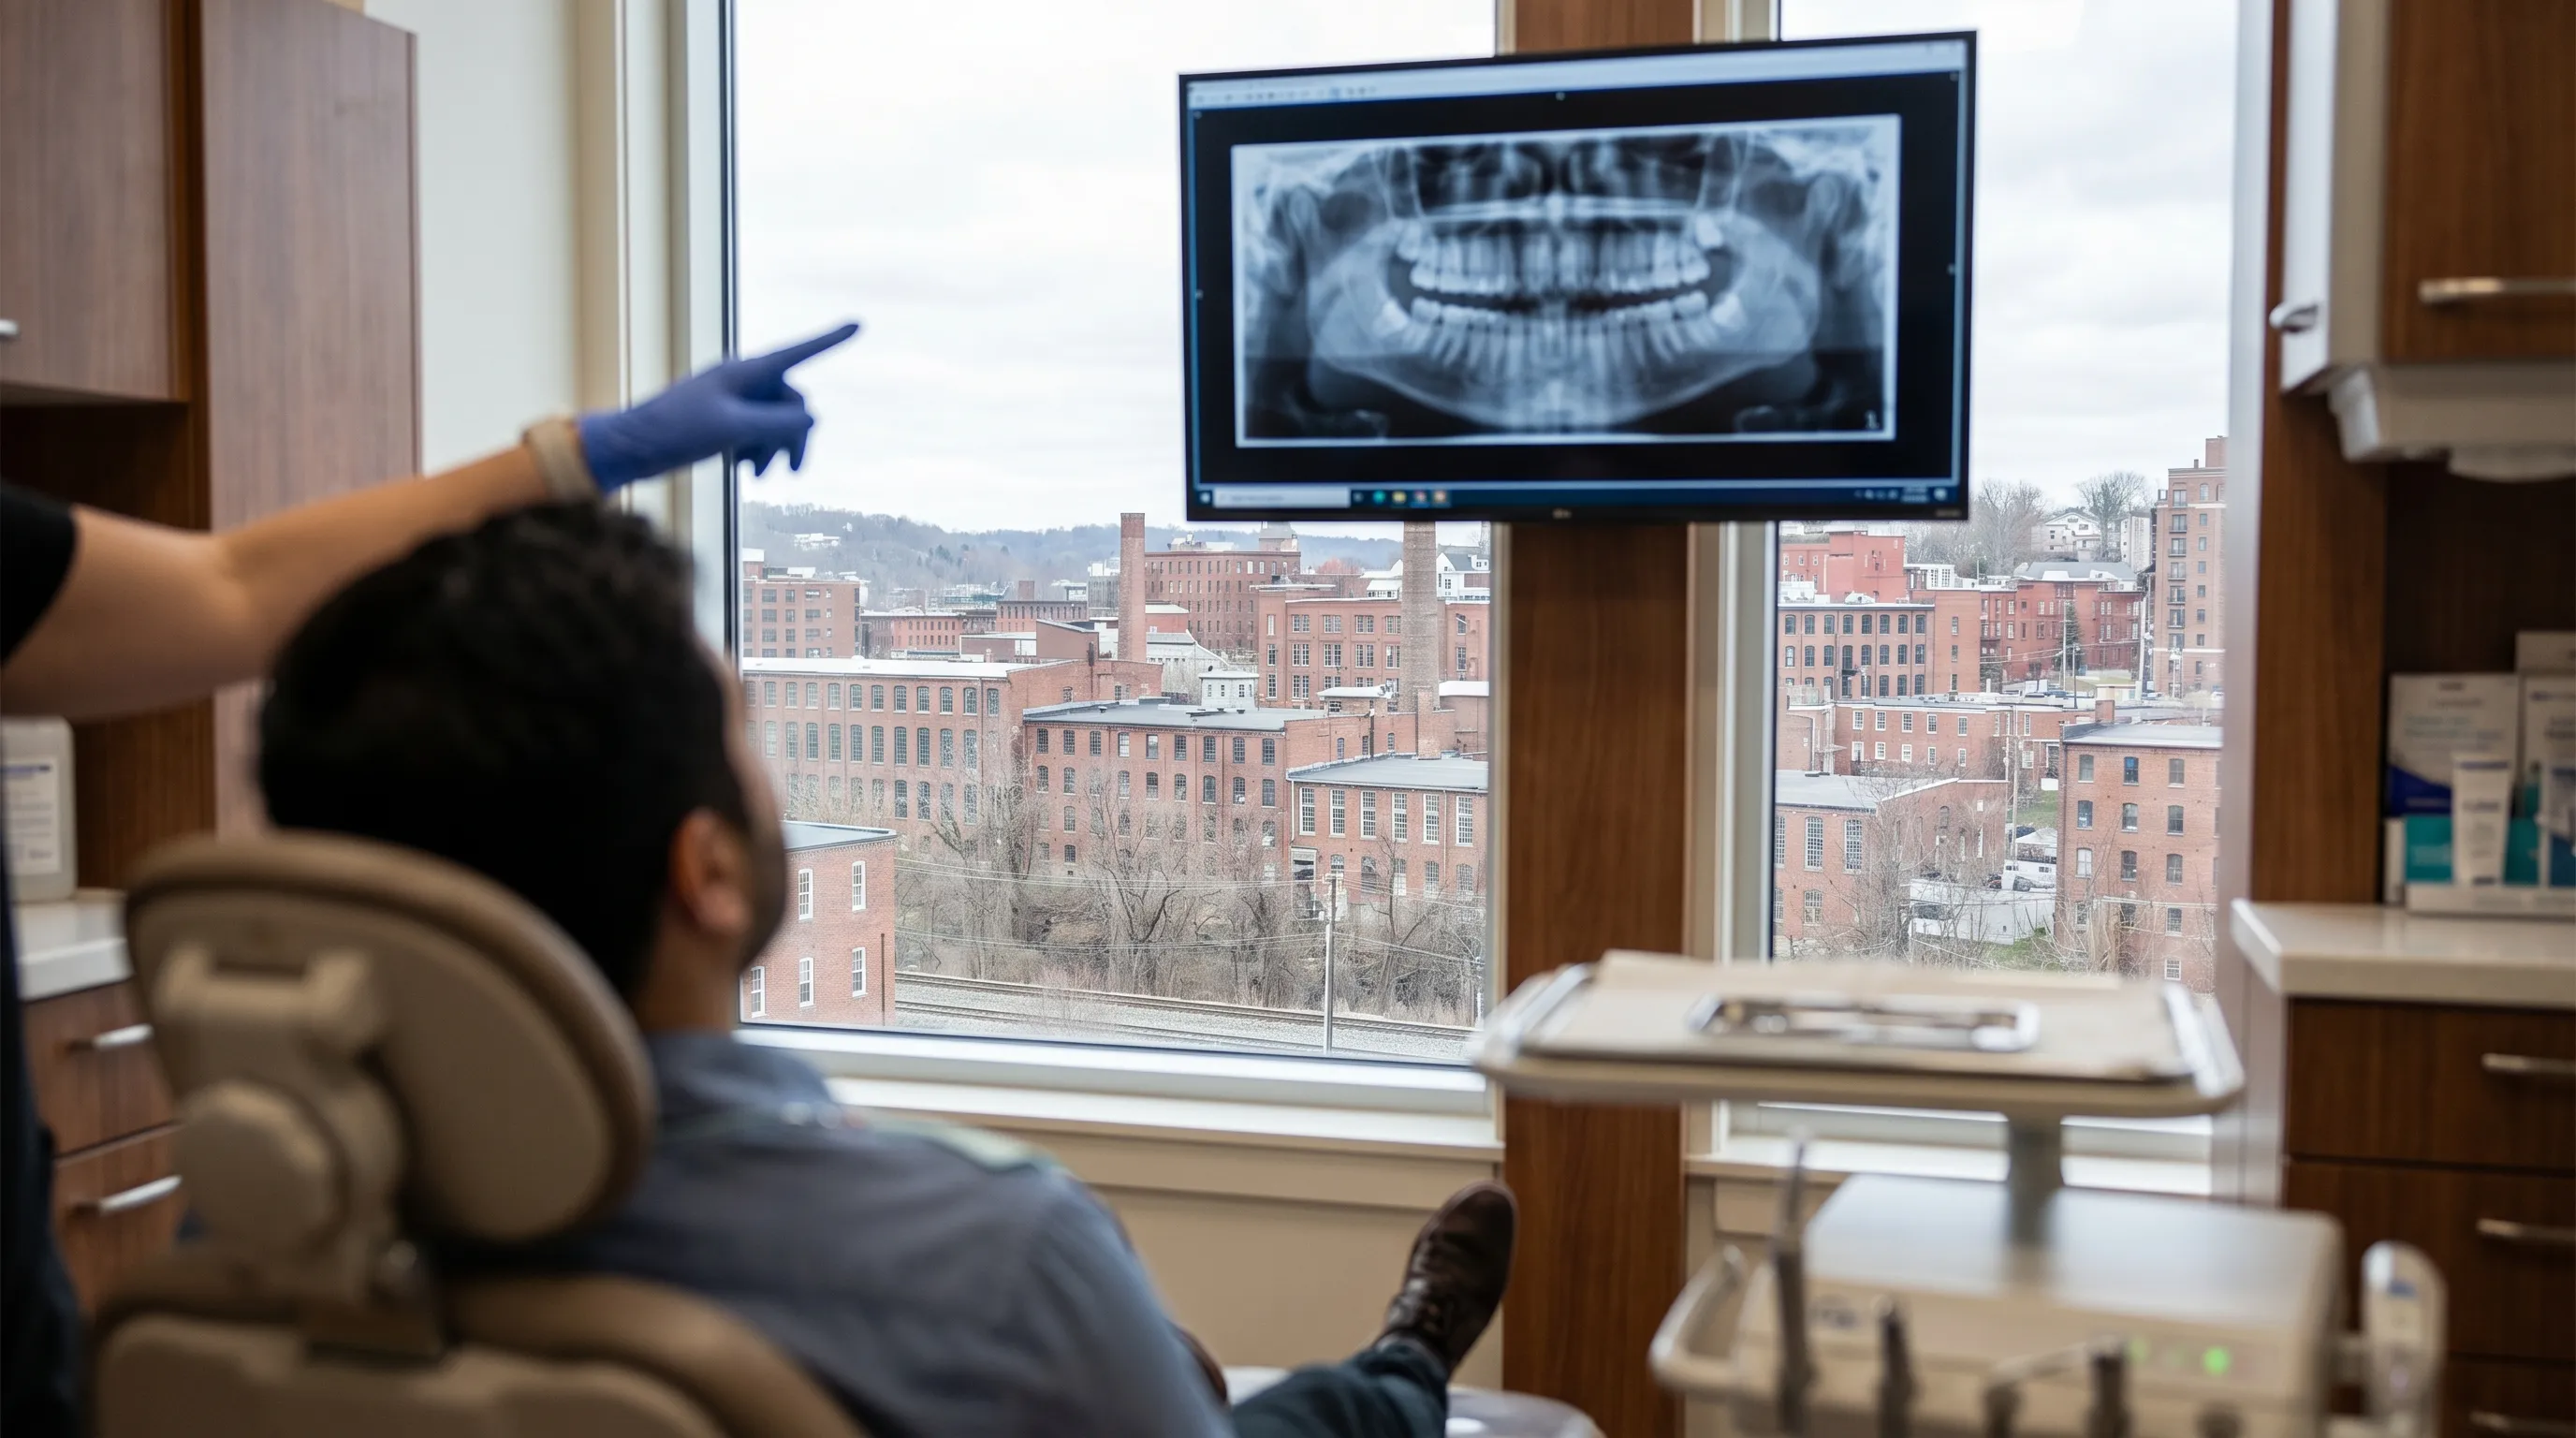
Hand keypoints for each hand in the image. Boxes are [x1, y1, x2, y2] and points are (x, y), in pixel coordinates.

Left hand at [575, 322, 858, 488]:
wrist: (632, 447)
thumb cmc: (677, 431)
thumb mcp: (735, 429)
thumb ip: (779, 423)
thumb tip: (811, 419)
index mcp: (745, 371)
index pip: (798, 353)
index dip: (829, 340)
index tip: (858, 323)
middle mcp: (742, 381)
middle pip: (791, 403)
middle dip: (794, 437)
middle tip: (795, 471)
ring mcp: (732, 400)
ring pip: (774, 422)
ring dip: (774, 450)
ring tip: (757, 476)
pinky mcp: (721, 420)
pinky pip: (755, 433)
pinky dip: (755, 452)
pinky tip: (740, 472)